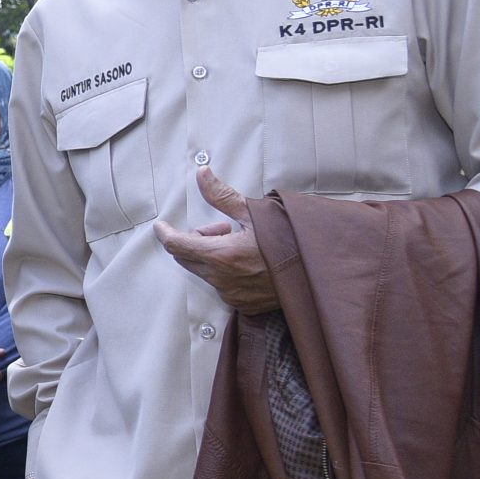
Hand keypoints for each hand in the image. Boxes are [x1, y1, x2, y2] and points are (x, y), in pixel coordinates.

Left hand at [153, 165, 279, 315]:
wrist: (319, 270)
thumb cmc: (289, 239)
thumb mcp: (254, 213)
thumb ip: (222, 195)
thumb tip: (202, 174)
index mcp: (221, 255)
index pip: (177, 245)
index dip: (165, 233)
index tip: (161, 225)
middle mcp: (222, 279)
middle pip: (187, 258)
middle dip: (194, 240)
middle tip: (222, 229)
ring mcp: (232, 294)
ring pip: (204, 272)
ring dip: (211, 255)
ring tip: (241, 244)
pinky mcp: (242, 305)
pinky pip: (221, 285)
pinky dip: (225, 271)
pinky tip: (248, 262)